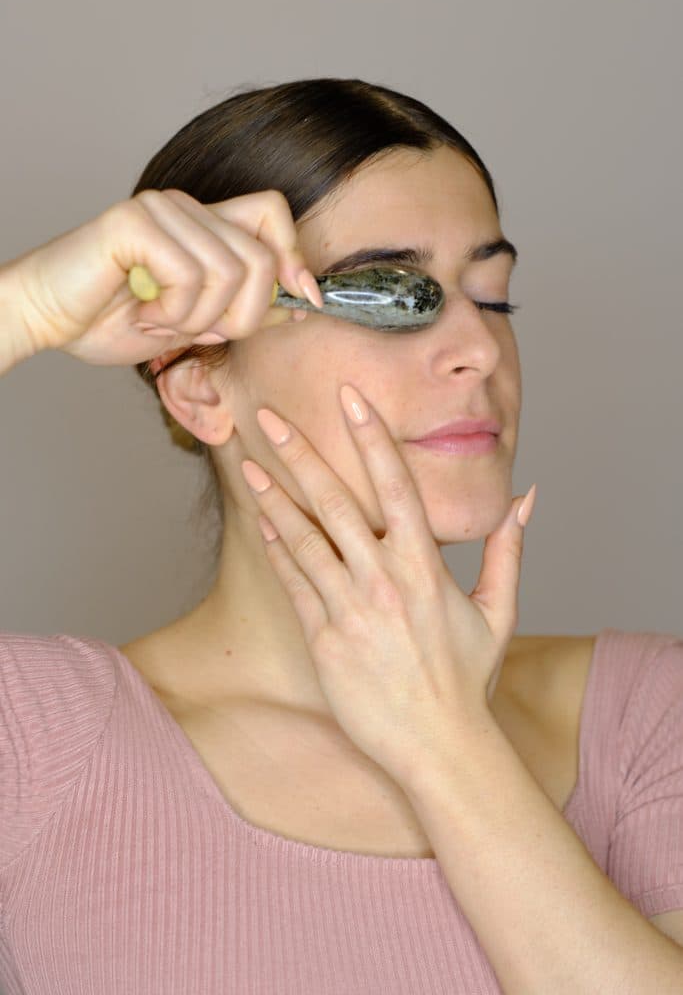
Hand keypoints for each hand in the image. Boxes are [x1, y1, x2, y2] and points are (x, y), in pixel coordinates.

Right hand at [2, 188, 320, 368]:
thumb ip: (242, 310)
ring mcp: (161, 209)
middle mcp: (187, 208)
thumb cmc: (110, 321)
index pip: (273, 214)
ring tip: (161, 322)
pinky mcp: (135, 222)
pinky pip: (189, 276)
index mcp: (204, 224)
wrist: (46, 320)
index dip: (296, 258)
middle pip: (262, 258)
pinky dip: (172, 312)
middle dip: (244, 316)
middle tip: (200, 332)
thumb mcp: (194, 325)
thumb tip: (300, 304)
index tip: (305, 301)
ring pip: (230, 273)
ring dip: (199, 320)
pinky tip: (145, 314)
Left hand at [240, 383, 536, 790]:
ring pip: (304, 540)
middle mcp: (383, 581)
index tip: (351, 396)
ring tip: (249, 463)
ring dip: (274, 498)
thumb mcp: (498, 610)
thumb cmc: (468, 678)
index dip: (373, 436)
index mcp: (424, 568)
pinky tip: (262, 523)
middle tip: (269, 415)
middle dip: (300, 453)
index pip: (397, 485)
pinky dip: (277, 551)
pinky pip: (295, 585)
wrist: (438, 747)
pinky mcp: (324, 640)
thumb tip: (526, 496)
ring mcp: (349, 610)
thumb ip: (507, 548)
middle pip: (336, 502)